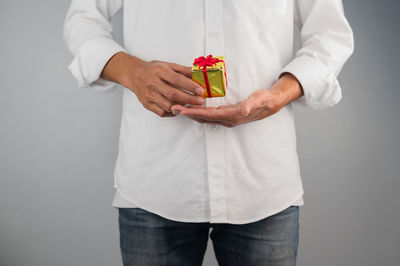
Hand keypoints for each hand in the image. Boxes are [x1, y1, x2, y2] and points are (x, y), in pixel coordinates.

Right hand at [101, 51, 204, 116]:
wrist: (133, 74)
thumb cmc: (152, 69)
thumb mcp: (167, 65)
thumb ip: (183, 70)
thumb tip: (198, 73)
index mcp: (159, 71)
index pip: (176, 79)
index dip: (190, 85)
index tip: (200, 90)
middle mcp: (152, 83)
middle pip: (173, 94)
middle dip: (189, 99)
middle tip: (200, 101)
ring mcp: (148, 95)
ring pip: (167, 105)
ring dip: (181, 107)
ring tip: (191, 105)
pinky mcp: (146, 104)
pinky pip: (162, 112)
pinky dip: (172, 112)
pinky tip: (179, 108)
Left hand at [170, 73, 303, 126]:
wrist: (270, 105)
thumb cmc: (264, 100)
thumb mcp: (258, 100)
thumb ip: (250, 105)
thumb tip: (243, 111)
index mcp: (232, 116)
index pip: (208, 115)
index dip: (194, 112)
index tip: (181, 110)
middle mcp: (227, 120)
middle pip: (202, 118)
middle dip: (187, 113)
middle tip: (172, 107)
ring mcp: (226, 119)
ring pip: (204, 117)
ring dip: (190, 113)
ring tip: (177, 107)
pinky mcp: (226, 115)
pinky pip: (208, 115)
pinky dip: (198, 112)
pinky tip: (191, 107)